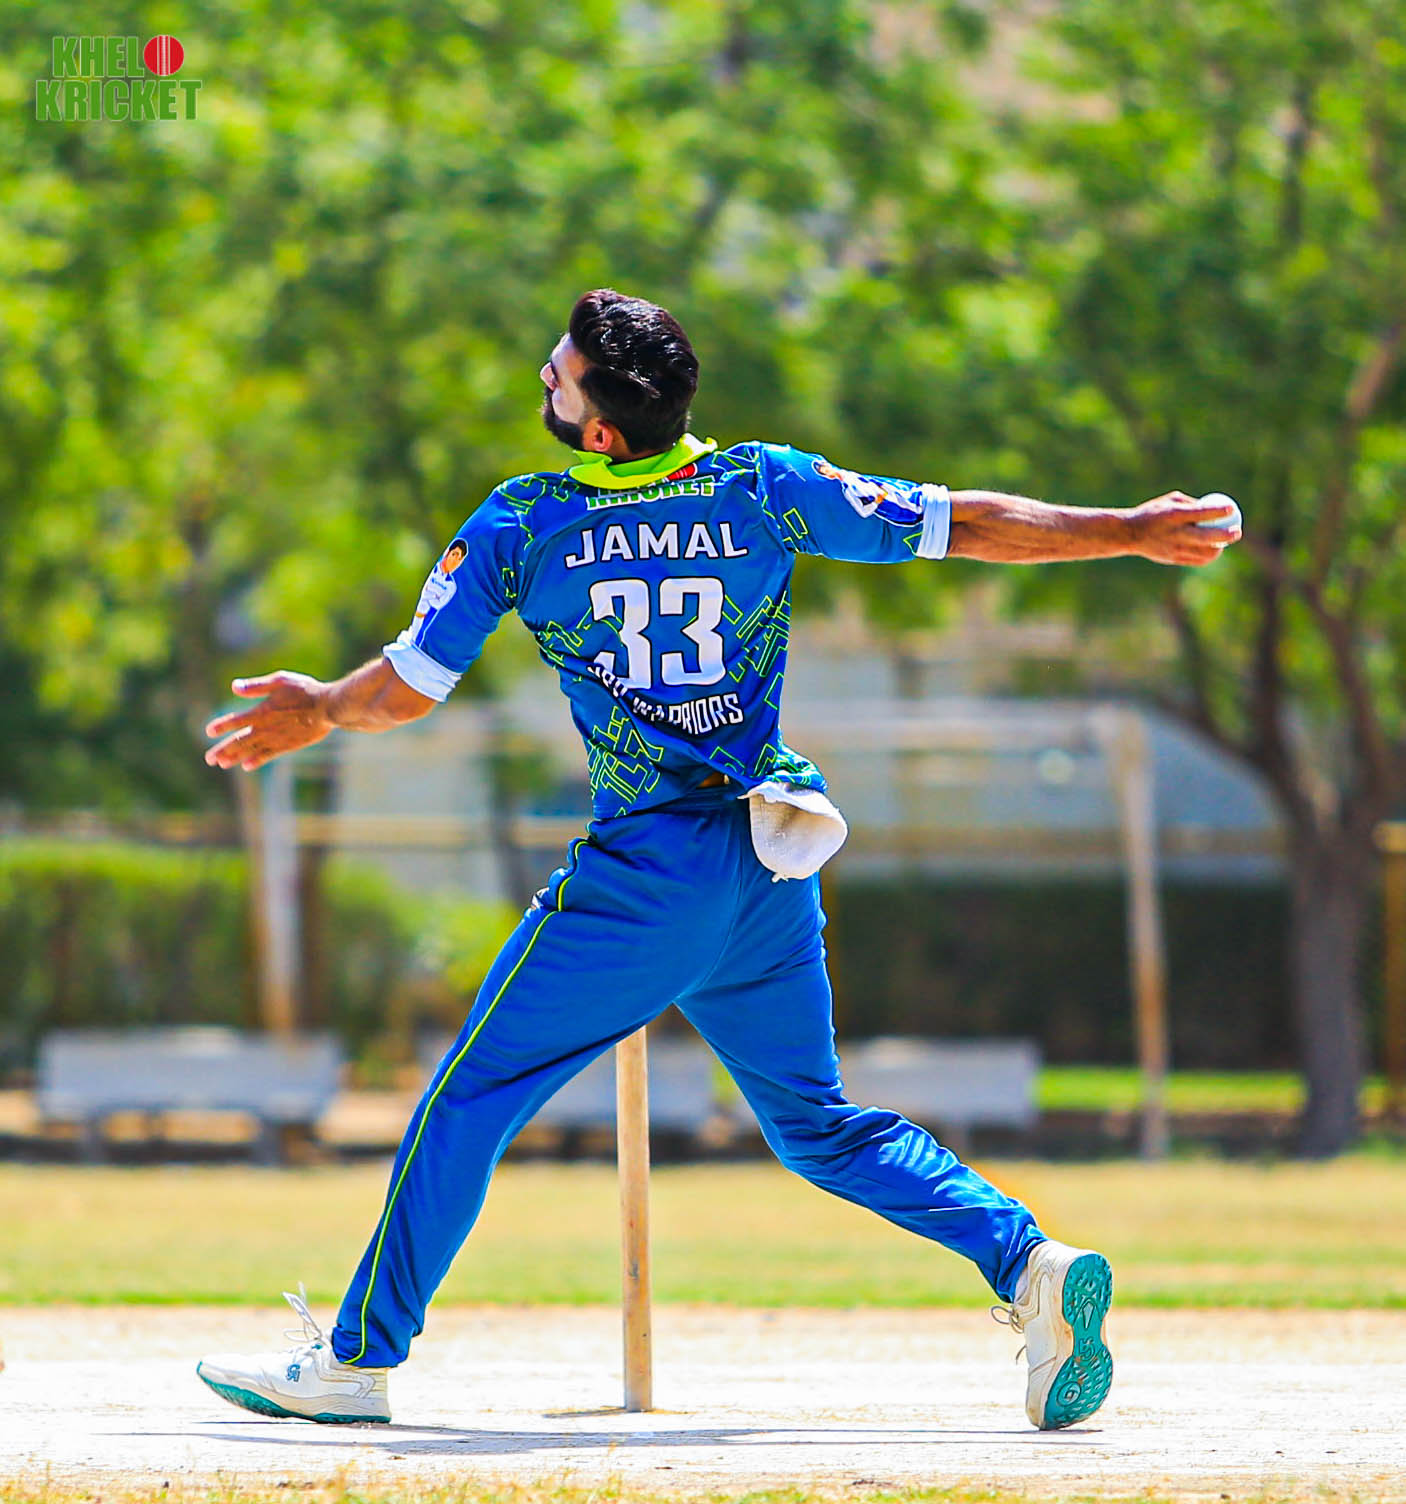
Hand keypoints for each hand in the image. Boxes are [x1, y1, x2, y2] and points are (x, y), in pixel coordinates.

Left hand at [204, 671, 333, 771]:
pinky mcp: (288, 746)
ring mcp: (277, 739)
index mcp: (262, 711)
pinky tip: (247, 766)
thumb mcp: (280, 681)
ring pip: (251, 751)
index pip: (235, 721)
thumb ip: (256, 686)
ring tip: (222, 763)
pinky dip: (257, 761)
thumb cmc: (306, 690)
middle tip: (209, 759)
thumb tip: (234, 687)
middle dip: (223, 750)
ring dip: (235, 757)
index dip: (221, 726)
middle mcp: (266, 728)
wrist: (329, 707)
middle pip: (239, 741)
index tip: (208, 731)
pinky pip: (268, 755)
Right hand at [1128, 491, 1241, 566]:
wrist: (1129, 534)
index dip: (1219, 511)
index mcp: (1174, 515)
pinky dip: (1208, 555)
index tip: (1231, 508)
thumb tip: (1215, 507)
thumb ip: (1192, 504)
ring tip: (1224, 542)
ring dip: (1218, 548)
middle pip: (1207, 537)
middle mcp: (1175, 533)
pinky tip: (1213, 550)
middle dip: (1226, 536)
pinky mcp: (1173, 559)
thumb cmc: (1152, 513)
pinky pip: (1197, 560)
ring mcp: (1174, 548)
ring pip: (1205, 553)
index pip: (1201, 513)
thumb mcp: (1170, 500)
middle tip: (1237, 531)